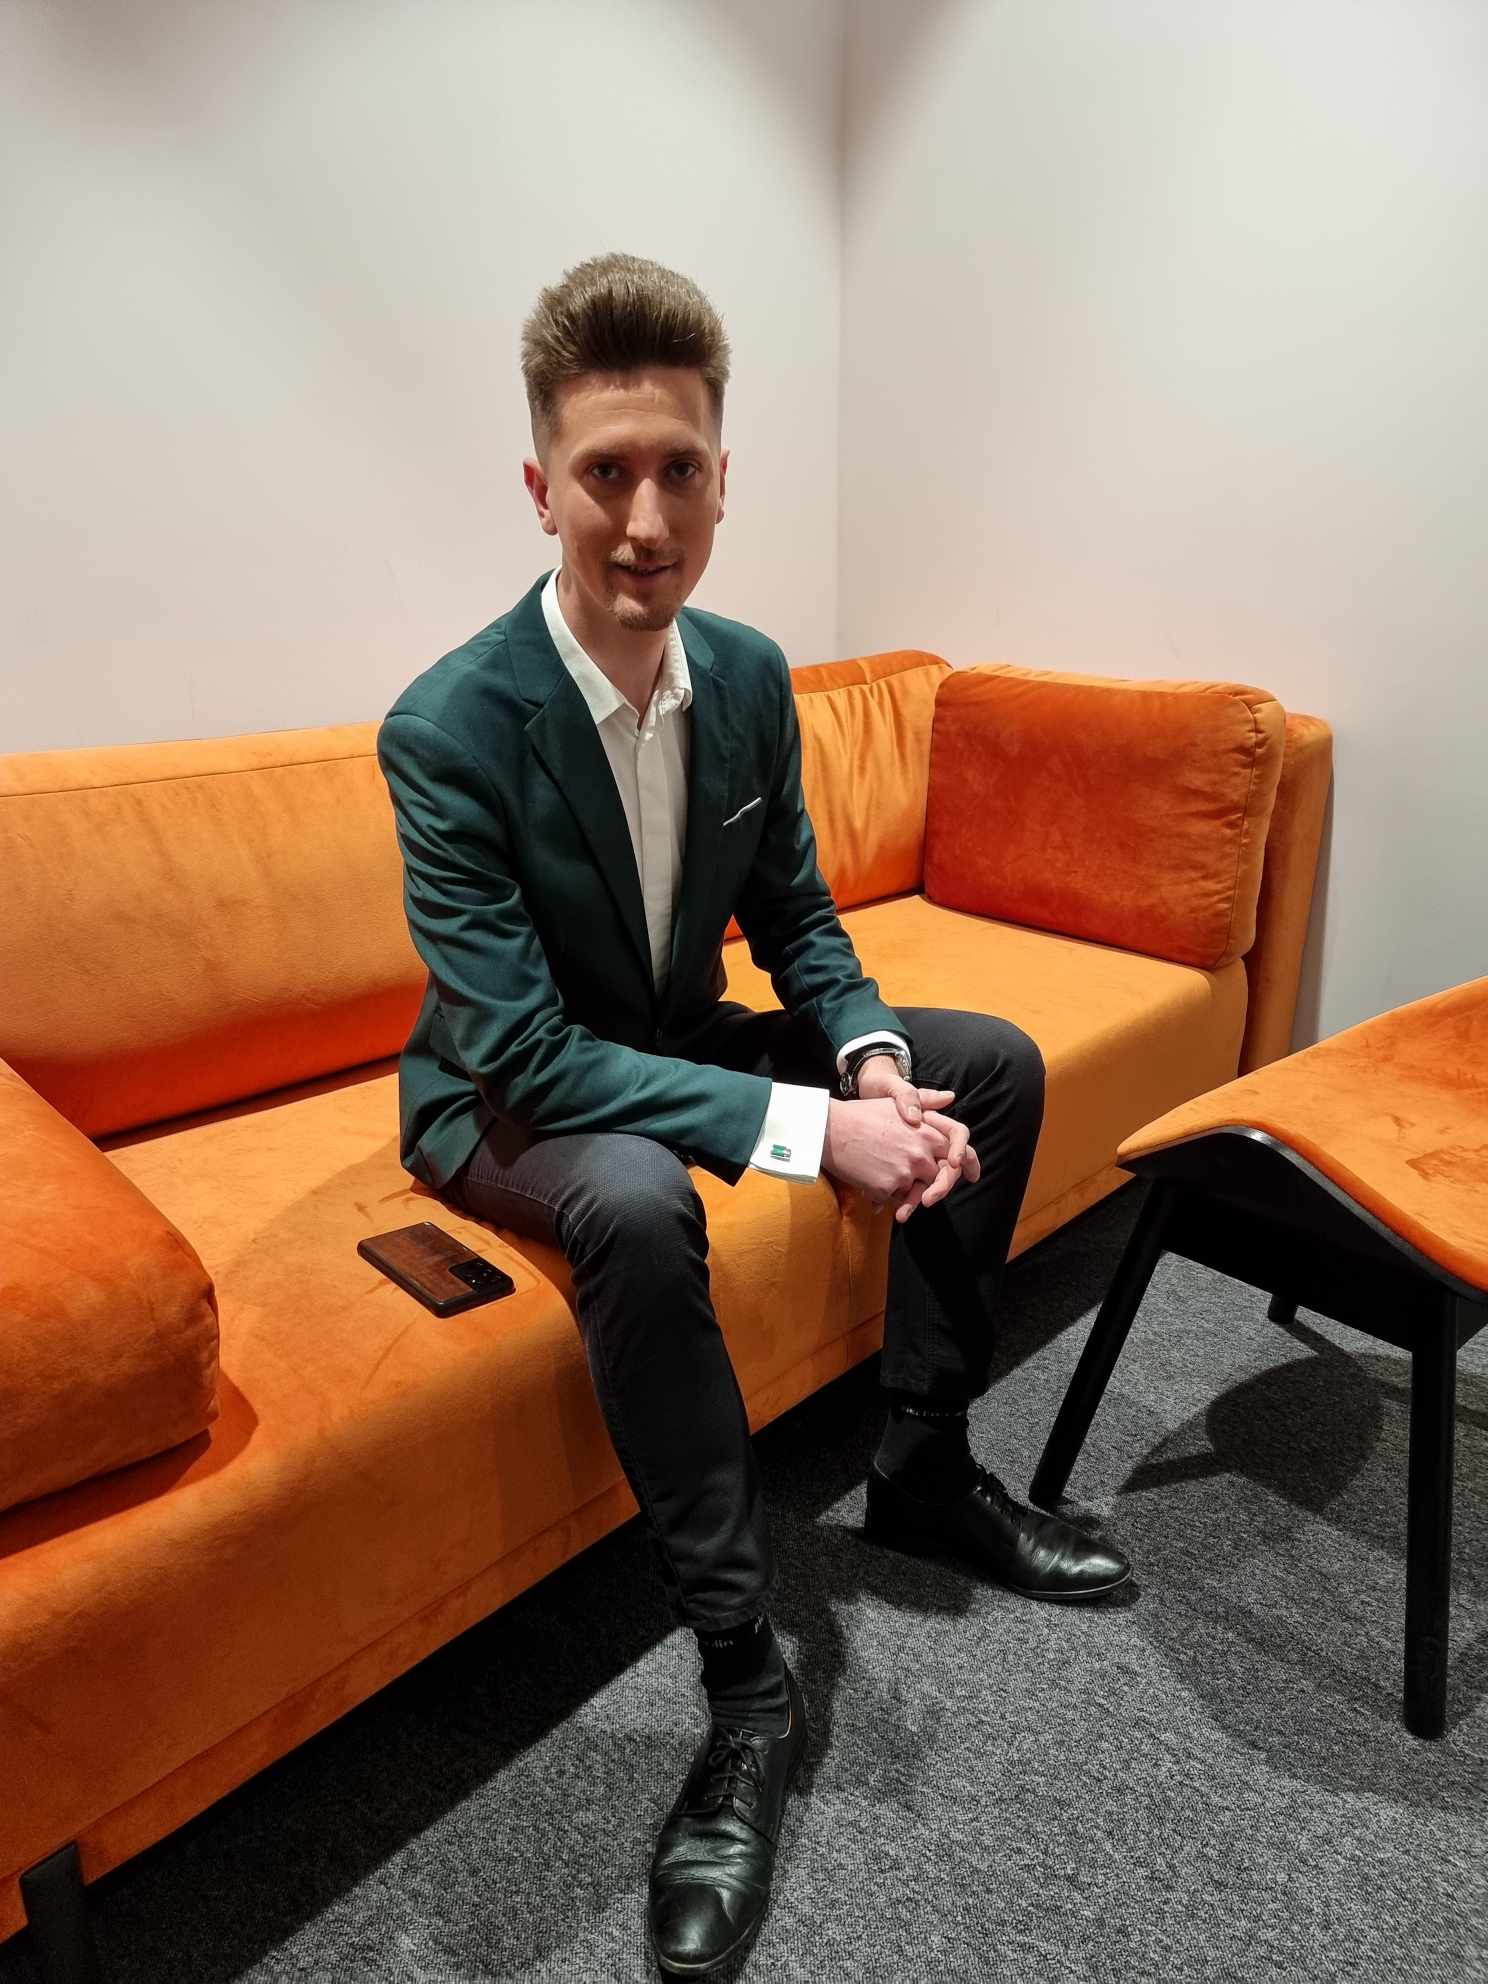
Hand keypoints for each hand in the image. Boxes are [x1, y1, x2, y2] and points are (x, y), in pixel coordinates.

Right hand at [827, 1056, 980, 1222]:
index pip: (960, 1149)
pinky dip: (886, 1196)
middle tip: (925, 1195)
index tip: (971, 1175)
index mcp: (927, 1131)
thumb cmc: (861, 1115)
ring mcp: (905, 1172)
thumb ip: (924, 1101)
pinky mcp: (887, 1187)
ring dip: (907, 1192)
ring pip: (917, 1191)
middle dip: (934, 1186)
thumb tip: (950, 1096)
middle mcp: (921, 1153)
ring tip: (887, 1183)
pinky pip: (895, 1200)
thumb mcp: (895, 1102)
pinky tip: (870, 1184)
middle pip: (940, 1176)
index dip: (970, 1163)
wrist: (829, 1130)